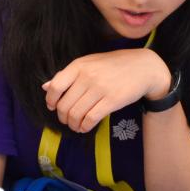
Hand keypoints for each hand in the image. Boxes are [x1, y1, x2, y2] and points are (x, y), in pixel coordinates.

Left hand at [42, 49, 171, 132]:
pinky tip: (85, 127)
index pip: (55, 87)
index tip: (54, 107)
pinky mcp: (112, 101)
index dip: (51, 101)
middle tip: (67, 120)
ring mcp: (100, 89)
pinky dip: (85, 126)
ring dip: (73, 124)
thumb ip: (68, 75)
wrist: (144, 67)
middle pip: (64, 105)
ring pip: (76, 114)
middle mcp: (87, 77)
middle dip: (63, 117)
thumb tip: (45, 87)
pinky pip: (91, 118)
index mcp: (79, 66)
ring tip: (76, 125)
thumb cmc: (115, 65)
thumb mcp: (90, 63)